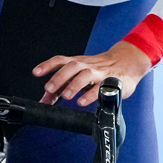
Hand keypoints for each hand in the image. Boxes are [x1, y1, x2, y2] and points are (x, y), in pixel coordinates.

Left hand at [32, 40, 150, 107]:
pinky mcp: (111, 81)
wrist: (127, 63)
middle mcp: (86, 65)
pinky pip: (101, 87)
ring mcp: (99, 72)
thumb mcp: (78, 76)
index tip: (35, 72)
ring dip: (74, 85)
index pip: (60, 60)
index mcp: (77, 62)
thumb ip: (61, 88)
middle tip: (49, 88)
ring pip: (85, 74)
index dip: (47, 65)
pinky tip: (82, 102)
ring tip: (66, 96)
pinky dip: (90, 94)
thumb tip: (43, 100)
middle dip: (59, 77)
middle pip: (71, 66)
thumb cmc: (99, 69)